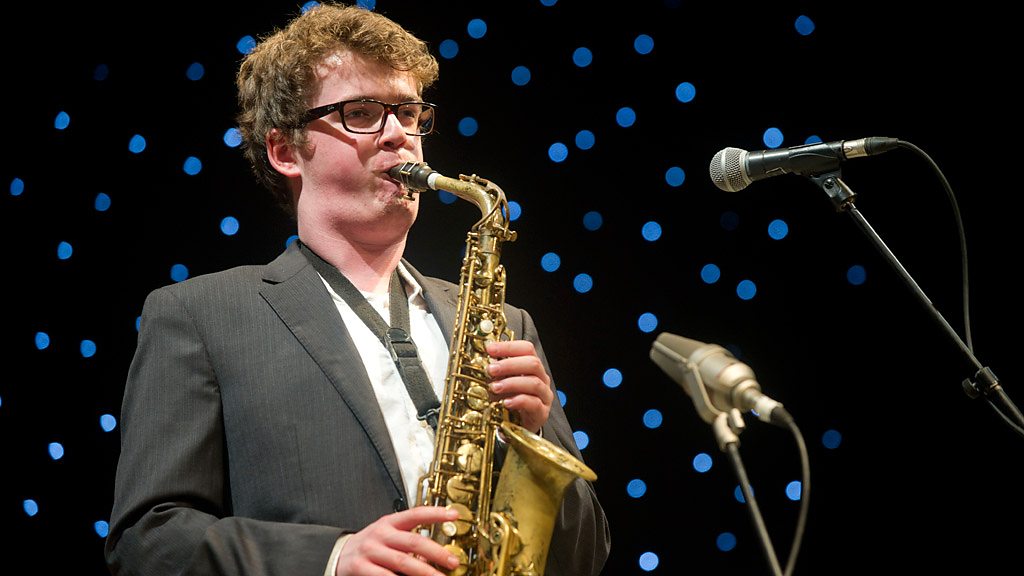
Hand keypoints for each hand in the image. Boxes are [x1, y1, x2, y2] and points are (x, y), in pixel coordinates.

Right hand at [335, 506, 461, 575]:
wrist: (336, 555)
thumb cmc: (369, 547)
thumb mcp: (385, 536)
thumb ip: (406, 540)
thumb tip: (435, 554)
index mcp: (389, 523)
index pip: (415, 513)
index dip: (435, 513)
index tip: (454, 515)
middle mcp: (381, 534)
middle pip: (414, 541)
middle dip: (436, 552)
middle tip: (452, 561)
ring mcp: (370, 551)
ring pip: (402, 561)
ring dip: (424, 571)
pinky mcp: (360, 567)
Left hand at [486, 340, 553, 433]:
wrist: (517, 427)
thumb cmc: (509, 400)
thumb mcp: (500, 383)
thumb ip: (495, 372)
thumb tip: (481, 361)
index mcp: (532, 367)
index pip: (526, 349)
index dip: (508, 346)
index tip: (490, 349)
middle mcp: (541, 378)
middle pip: (533, 363)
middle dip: (509, 364)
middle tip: (491, 369)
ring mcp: (544, 396)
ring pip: (534, 383)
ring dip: (512, 383)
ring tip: (494, 387)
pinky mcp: (542, 412)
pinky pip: (534, 403)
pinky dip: (519, 401)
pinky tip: (506, 402)